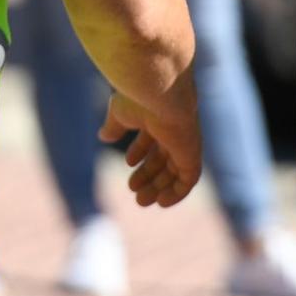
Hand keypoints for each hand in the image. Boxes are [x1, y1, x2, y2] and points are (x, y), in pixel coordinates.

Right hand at [99, 90, 201, 207]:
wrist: (159, 93)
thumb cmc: (138, 98)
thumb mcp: (119, 113)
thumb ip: (113, 126)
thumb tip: (103, 137)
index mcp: (157, 115)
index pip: (152, 138)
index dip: (140, 152)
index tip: (128, 163)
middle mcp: (174, 129)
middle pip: (163, 157)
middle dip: (148, 175)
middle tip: (133, 191)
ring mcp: (184, 142)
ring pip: (175, 171)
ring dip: (159, 187)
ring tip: (141, 201)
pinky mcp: (192, 154)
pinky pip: (188, 179)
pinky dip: (177, 192)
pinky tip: (162, 202)